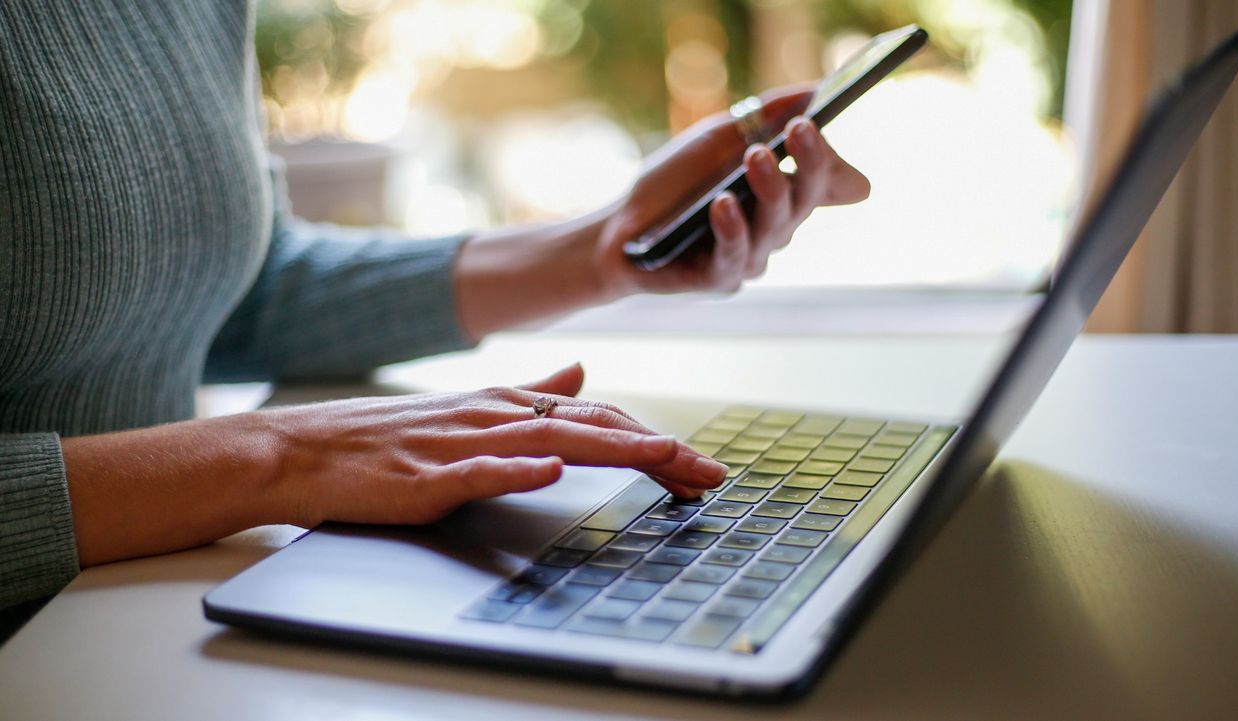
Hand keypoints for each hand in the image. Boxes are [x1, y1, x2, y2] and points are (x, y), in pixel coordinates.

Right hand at [265, 363, 726, 526]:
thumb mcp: (471, 409)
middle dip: (657, 449)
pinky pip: (478, 471)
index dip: (654, 436)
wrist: (303, 448)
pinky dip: (517, 470)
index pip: (600, 415)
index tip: (699, 463)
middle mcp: (495, 414)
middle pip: (593, 426)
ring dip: (612, 449)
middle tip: (711, 474)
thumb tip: (585, 375)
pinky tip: (552, 472)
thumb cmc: (387, 436)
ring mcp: (462, 442)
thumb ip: (532, 392)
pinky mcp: (426, 476)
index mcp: (508, 403)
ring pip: (551, 441)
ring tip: (664, 459)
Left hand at [595, 85, 871, 296]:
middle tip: (800, 128)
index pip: (820, 178)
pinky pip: (735, 255)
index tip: (812, 123)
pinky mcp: (720, 279)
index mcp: (781, 194)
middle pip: (803, 200)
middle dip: (808, 163)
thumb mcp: (718, 138)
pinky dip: (732, 228)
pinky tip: (724, 204)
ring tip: (757, 156)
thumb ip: (765, 117)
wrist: (618, 227)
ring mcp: (751, 256)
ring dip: (770, 189)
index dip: (824, 156)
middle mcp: (773, 228)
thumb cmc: (673, 182)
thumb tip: (815, 92)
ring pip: (774, 227)